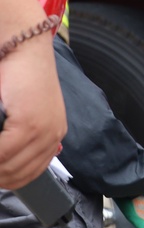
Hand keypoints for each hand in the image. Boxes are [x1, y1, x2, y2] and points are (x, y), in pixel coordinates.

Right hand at [0, 35, 64, 188]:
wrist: (24, 47)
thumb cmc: (18, 75)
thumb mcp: (23, 110)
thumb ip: (17, 135)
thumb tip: (4, 158)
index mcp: (53, 135)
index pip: (29, 173)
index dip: (5, 180)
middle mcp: (53, 136)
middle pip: (16, 174)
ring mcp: (43, 131)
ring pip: (7, 167)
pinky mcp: (29, 123)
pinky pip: (2, 152)